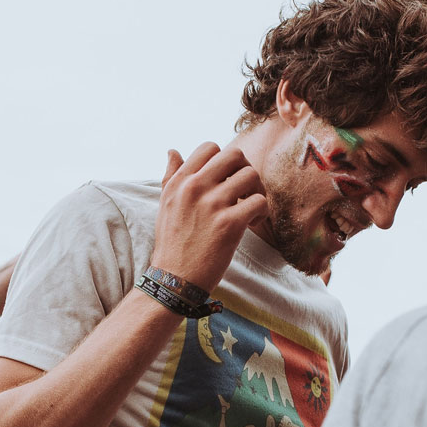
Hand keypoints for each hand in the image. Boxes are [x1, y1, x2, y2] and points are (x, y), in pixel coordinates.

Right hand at [148, 144, 265, 293]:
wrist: (175, 279)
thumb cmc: (172, 243)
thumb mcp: (165, 204)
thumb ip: (171, 175)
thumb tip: (173, 150)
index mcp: (180, 181)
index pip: (210, 147)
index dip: (224, 160)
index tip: (226, 180)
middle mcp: (195, 187)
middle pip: (235, 155)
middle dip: (245, 170)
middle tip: (244, 191)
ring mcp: (212, 204)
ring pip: (251, 176)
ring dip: (257, 191)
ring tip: (249, 209)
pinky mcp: (229, 224)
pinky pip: (259, 201)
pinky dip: (261, 212)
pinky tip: (251, 223)